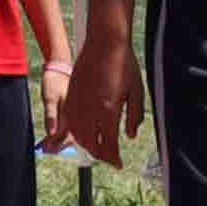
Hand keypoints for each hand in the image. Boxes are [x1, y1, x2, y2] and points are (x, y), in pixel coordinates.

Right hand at [53, 37, 139, 168]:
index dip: (113, 158)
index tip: (118, 164)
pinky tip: (84, 132)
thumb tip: (130, 135)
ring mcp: (78, 102)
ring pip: (78, 134)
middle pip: (90, 143)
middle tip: (110, 158)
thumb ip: (134, 116)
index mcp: (108, 109)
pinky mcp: (70, 94)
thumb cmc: (124, 64)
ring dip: (87, 145)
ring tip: (98, 148)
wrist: (104, 41)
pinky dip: (76, 132)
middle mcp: (90, 109)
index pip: (108, 144)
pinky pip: (69, 121)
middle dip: (100, 155)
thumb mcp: (136, 91)